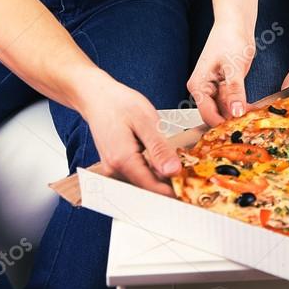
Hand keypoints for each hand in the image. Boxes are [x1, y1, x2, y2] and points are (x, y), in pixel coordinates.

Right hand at [80, 80, 180, 195]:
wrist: (97, 98)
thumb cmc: (119, 104)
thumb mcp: (146, 121)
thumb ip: (159, 148)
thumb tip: (173, 171)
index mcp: (123, 160)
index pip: (152, 188)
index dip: (173, 190)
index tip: (190, 189)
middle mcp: (114, 170)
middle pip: (147, 187)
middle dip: (168, 184)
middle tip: (189, 174)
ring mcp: (112, 169)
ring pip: (143, 181)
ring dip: (160, 177)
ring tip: (177, 165)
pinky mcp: (115, 166)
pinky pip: (137, 174)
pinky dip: (151, 170)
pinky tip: (162, 159)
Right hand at [187, 21, 253, 126]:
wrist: (236, 23)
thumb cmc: (229, 38)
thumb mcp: (233, 66)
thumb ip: (234, 90)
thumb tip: (235, 111)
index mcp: (198, 85)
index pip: (207, 114)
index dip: (222, 125)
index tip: (238, 132)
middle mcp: (203, 90)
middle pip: (216, 114)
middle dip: (232, 122)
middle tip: (250, 129)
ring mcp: (214, 89)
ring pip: (226, 110)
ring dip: (238, 115)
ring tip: (254, 121)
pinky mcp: (225, 86)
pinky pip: (233, 102)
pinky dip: (242, 106)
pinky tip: (253, 110)